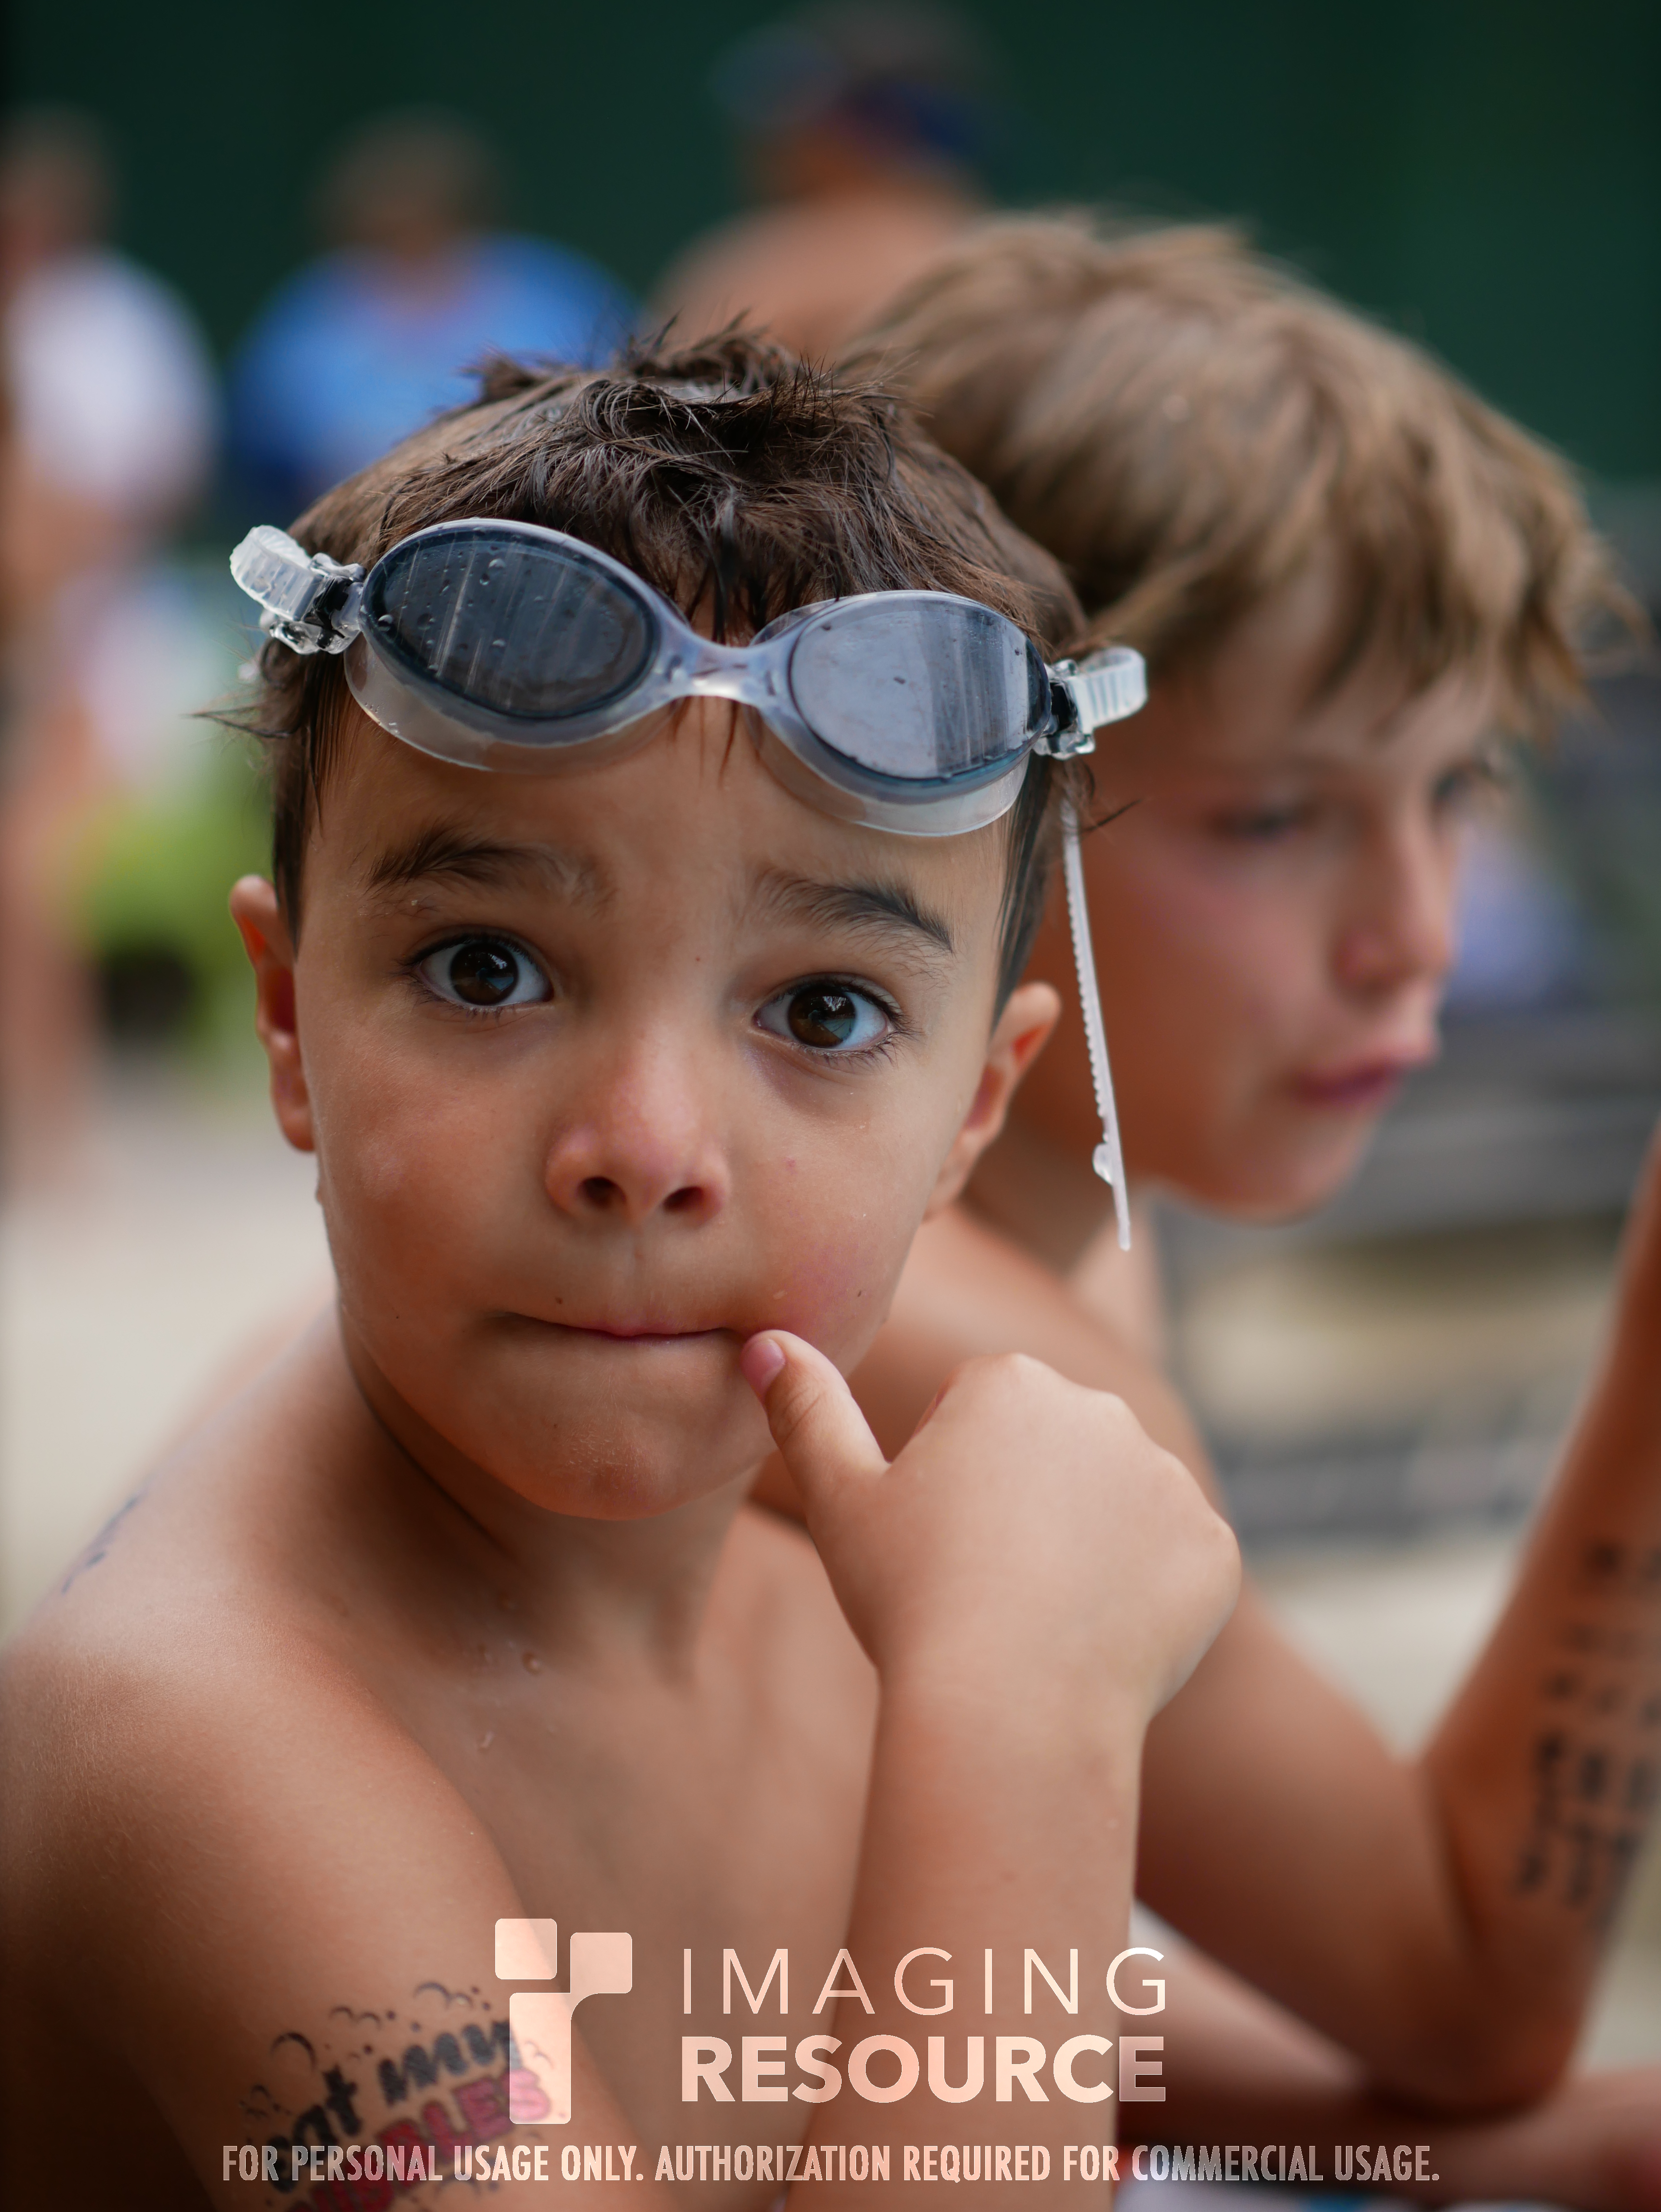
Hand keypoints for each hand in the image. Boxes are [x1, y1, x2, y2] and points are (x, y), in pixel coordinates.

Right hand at [741, 1334, 1238, 1723]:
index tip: (935, 1543)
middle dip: (1024, 1504)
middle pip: (1053, 1452)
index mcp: (1009, 1380)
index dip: (946, 1485)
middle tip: (985, 1584)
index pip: (975, 1415)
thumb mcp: (840, 1500)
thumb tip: (764, 1338)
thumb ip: (806, 1409)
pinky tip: (1099, 1640)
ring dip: (1087, 1547)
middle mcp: (1100, 1408)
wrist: (1010, 1709)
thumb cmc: (913, 1601)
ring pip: (1117, 1506)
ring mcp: (1167, 1477)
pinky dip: (1146, 1598)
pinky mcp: (1213, 1547)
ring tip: (1040, 1618)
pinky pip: (1177, 1563)